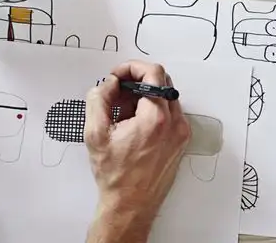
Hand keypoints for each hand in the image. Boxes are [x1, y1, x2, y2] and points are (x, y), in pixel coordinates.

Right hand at [84, 61, 190, 242]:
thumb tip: (109, 83)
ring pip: (165, 96)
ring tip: (123, 113)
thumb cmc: (115, 177)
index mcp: (155, 118)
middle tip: (118, 93)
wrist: (129, 207)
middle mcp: (174, 124)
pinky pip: (169, 113)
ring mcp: (180, 133)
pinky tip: (133, 125)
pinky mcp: (180, 142)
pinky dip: (152, 110)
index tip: (118, 76)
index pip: (153, 72)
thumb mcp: (95, 133)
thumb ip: (99, 99)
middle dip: (137, 81)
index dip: (132, 67)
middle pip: (161, 81)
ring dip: (144, 96)